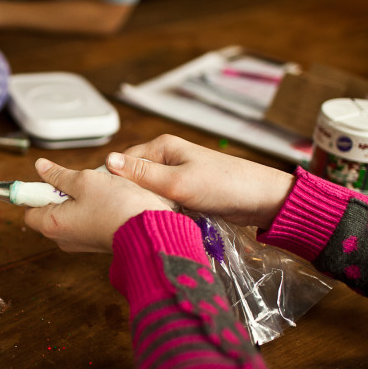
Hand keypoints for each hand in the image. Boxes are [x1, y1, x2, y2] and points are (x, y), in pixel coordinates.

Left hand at [24, 158, 171, 252]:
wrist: (149, 230)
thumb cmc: (117, 207)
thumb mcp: (84, 180)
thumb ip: (58, 175)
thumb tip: (41, 168)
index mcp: (51, 225)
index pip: (29, 208)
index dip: (37, 191)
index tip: (51, 179)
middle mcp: (62, 238)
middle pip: (50, 210)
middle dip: (62, 192)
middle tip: (80, 183)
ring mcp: (80, 241)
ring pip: (70, 213)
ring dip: (81, 198)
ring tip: (99, 190)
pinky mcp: (96, 240)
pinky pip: (87, 220)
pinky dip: (94, 207)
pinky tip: (109, 200)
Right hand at [106, 135, 294, 228]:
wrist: (260, 200)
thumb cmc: (222, 186)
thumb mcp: (177, 182)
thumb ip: (142, 174)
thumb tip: (108, 160)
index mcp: (162, 147)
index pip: (122, 162)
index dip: (113, 181)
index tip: (107, 202)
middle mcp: (166, 158)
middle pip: (133, 179)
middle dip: (129, 195)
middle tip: (123, 214)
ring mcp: (176, 176)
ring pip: (147, 193)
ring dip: (145, 205)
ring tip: (139, 219)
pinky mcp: (184, 192)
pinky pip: (161, 201)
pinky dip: (158, 210)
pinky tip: (155, 221)